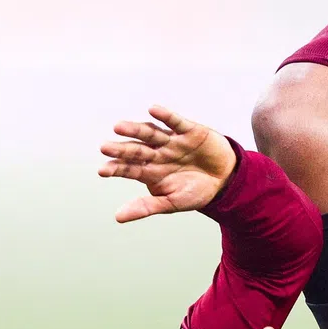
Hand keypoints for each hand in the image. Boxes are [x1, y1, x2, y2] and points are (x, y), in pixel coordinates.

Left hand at [97, 105, 235, 223]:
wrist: (225, 181)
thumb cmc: (195, 192)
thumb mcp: (171, 203)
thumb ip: (146, 207)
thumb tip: (118, 217)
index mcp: (151, 171)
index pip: (130, 169)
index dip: (117, 168)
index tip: (102, 170)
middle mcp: (158, 154)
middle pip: (136, 150)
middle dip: (122, 149)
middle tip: (105, 147)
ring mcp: (172, 141)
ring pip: (151, 134)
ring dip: (136, 130)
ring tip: (119, 127)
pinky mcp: (189, 131)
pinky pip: (176, 122)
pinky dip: (165, 116)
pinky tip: (153, 110)